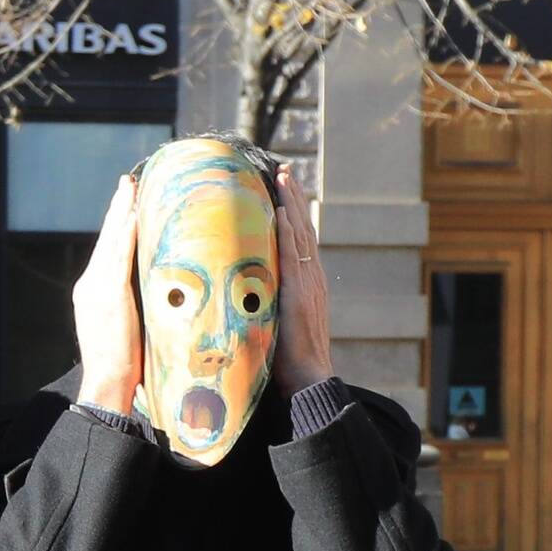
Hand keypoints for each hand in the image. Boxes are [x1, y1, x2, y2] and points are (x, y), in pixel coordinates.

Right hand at [67, 171, 143, 414]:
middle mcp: (90, 284)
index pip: (107, 251)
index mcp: (93, 291)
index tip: (127, 202)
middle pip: (106, 239)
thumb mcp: (127, 327)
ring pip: (111, 241)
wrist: (107, 382)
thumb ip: (135, 305)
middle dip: (117, 208)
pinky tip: (134, 215)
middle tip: (127, 182)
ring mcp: (97, 288)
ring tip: (130, 187)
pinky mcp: (110, 295)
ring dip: (122, 211)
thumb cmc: (123, 364)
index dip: (117, 224)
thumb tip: (158, 291)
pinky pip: (119, 257)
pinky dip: (126, 234)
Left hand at [265, 159, 332, 383]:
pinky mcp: (300, 294)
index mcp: (307, 285)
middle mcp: (312, 279)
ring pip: (301, 234)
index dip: (293, 213)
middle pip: (304, 228)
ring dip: (293, 204)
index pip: (301, 240)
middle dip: (294, 198)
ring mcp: (308, 284)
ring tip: (284, 177)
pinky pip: (294, 256)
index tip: (283, 189)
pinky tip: (282, 212)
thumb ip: (263, 304)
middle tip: (284, 171)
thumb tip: (239, 295)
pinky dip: (290, 232)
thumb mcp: (275, 324)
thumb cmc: (286, 361)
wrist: (308, 379)